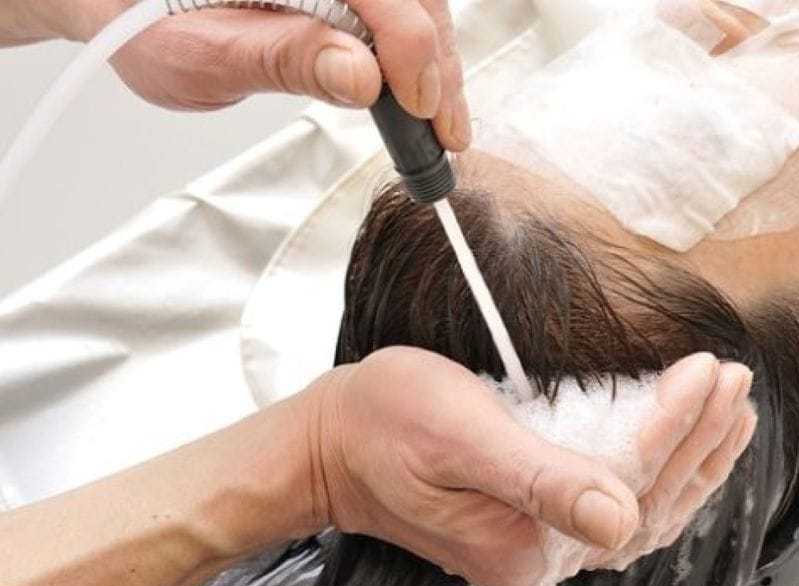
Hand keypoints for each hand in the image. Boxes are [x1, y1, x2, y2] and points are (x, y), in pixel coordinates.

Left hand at [70, 0, 470, 149]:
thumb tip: (364, 77)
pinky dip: (417, 50)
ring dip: (438, 59)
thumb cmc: (146, 21)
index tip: (420, 109)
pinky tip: (423, 90)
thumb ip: (288, 59)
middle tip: (446, 130)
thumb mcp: (206, 53)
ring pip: (414, 2)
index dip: (412, 49)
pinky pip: (397, 8)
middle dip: (438, 62)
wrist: (122, 2)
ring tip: (443, 118)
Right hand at [303, 346, 755, 585]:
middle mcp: (541, 559)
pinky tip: (687, 448)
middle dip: (700, 440)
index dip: (676, 424)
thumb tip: (618, 523)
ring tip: (733, 411)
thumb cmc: (384, 425)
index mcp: (525, 544)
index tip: (708, 370)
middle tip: (736, 381)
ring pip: (644, 510)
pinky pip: (619, 506)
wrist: (334, 446)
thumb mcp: (460, 436)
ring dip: (695, 460)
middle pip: (647, 501)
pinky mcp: (536, 525)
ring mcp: (541, 547)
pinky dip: (662, 473)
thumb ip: (539, 480)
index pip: (628, 481)